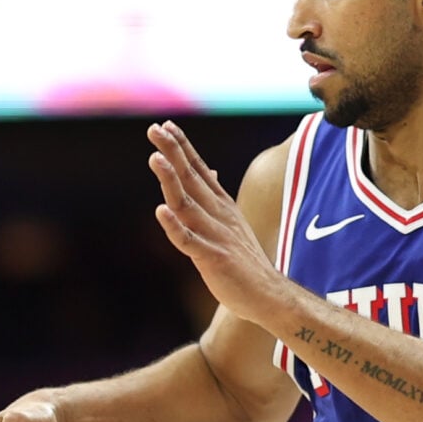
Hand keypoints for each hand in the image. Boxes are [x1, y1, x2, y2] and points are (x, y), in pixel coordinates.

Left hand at [148, 121, 287, 328]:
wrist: (268, 295)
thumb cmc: (245, 261)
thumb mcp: (232, 223)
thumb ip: (216, 198)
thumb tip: (212, 172)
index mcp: (222, 207)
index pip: (200, 170)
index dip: (183, 148)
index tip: (166, 126)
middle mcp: (219, 215)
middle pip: (192, 178)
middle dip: (173, 152)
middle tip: (154, 130)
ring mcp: (216, 236)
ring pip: (188, 204)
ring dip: (171, 181)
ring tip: (155, 158)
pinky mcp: (213, 259)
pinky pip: (190, 242)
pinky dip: (175, 227)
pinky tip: (161, 212)